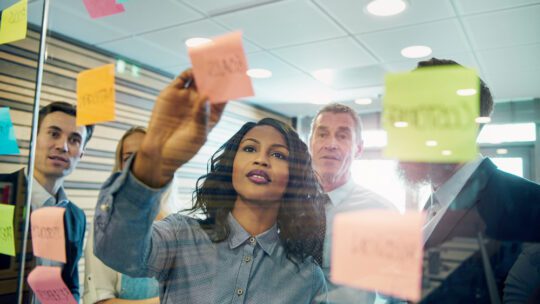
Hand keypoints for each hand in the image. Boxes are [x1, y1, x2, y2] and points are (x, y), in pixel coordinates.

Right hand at [134, 69, 225, 186]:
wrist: (159, 152)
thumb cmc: (183, 148)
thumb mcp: (198, 135)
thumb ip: (202, 116)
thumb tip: (206, 96)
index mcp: (211, 115)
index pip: (223, 97)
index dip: (229, 87)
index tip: (236, 78)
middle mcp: (200, 104)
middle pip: (212, 85)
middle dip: (217, 75)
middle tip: (224, 64)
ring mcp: (186, 98)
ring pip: (198, 79)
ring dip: (204, 71)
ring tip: (210, 63)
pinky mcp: (172, 94)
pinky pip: (182, 79)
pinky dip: (189, 72)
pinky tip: (195, 70)